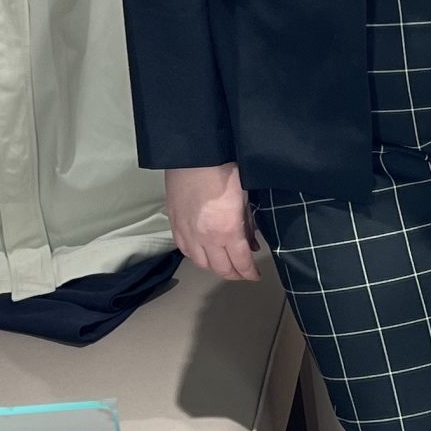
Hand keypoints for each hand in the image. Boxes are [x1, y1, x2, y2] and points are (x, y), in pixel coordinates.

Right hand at [164, 164, 258, 280]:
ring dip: (215, 267)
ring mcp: (187, 233)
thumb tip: (251, 244)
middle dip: (235, 274)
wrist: (194, 155)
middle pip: (221, 268)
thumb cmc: (223, 170)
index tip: (255, 275)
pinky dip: (196, 256)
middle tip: (242, 273)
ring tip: (224, 264)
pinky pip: (185, 250)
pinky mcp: (175, 225)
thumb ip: (248, 225)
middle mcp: (206, 238)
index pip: (241, 263)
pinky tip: (203, 252)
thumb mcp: (244, 198)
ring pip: (201, 263)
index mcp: (227, 230)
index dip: (250, 273)